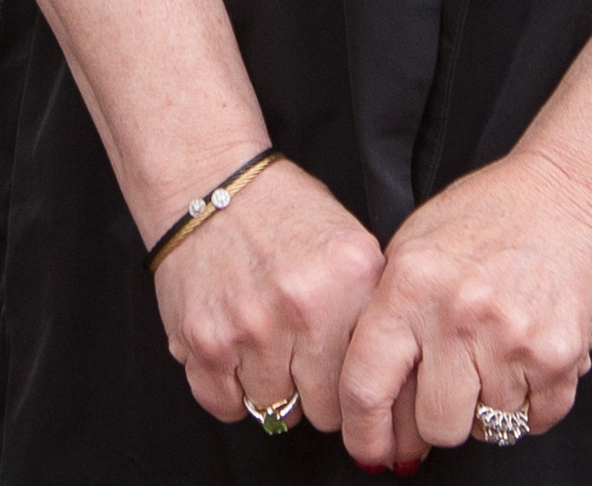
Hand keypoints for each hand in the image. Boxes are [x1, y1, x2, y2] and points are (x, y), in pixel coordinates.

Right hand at [150, 156, 383, 437]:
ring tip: (268, 349)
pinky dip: (231, 392)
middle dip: (316, 392)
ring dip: (272, 389)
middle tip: (304, 362)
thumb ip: (369, 307)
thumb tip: (389, 376)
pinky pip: (224, 406)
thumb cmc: (280, 210)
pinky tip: (237, 358)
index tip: (348, 379)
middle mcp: (302, 308)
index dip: (357, 383)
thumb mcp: (349, 245)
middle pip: (324, 409)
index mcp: (349, 280)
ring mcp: (250, 329)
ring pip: (273, 410)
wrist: (207, 180)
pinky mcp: (203, 342)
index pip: (369, 379)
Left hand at [338, 151, 591, 470]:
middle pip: (433, 424)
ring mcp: (513, 339)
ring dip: (483, 406)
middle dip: (434, 420)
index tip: (369, 450)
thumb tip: (370, 405)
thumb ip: (386, 318)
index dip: (364, 433)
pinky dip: (526, 405)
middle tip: (443, 393)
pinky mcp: (561, 357)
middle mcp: (458, 315)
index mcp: (410, 285)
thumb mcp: (413, 249)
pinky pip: (533, 421)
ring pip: (483, 426)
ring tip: (489, 357)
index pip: (366, 386)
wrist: (570, 196)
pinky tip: (521, 360)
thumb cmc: (487, 218)